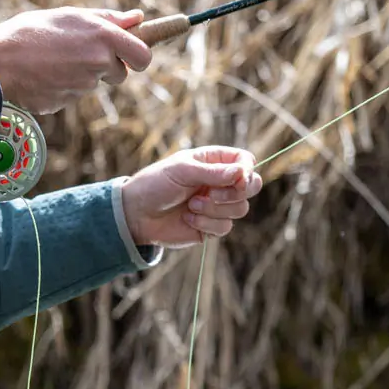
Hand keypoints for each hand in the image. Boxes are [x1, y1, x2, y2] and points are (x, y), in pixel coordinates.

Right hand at [0, 8, 151, 114]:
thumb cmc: (32, 31)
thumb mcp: (71, 15)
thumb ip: (108, 19)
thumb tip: (138, 17)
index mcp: (103, 37)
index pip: (143, 57)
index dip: (139, 58)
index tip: (130, 56)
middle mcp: (98, 63)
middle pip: (119, 75)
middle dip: (106, 67)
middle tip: (79, 53)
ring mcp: (82, 87)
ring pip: (92, 84)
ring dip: (79, 74)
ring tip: (52, 59)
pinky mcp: (65, 103)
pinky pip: (71, 95)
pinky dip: (61, 86)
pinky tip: (43, 74)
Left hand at [121, 146, 262, 248]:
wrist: (136, 214)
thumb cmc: (156, 184)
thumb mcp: (182, 171)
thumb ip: (213, 172)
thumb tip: (241, 173)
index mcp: (214, 162)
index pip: (246, 161)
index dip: (247, 170)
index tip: (238, 178)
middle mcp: (220, 182)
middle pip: (252, 186)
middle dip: (236, 193)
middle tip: (212, 194)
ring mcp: (217, 205)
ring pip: (240, 209)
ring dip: (215, 209)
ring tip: (191, 205)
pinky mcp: (211, 226)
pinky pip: (225, 227)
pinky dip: (206, 223)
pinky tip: (187, 218)